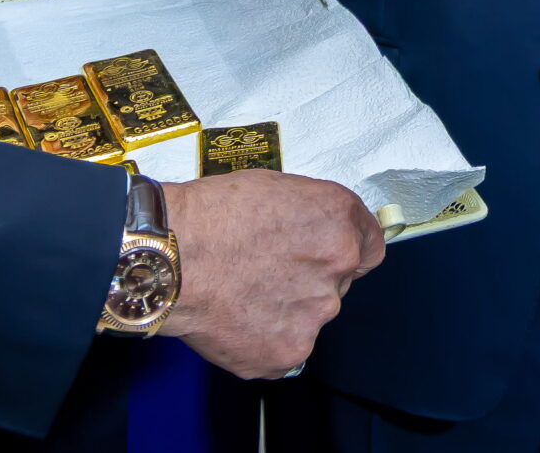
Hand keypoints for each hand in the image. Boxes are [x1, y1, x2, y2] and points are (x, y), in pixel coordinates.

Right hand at [161, 170, 385, 378]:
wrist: (169, 258)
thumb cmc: (210, 215)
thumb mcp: (275, 188)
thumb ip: (311, 215)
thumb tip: (317, 232)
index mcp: (339, 222)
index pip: (371, 248)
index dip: (347, 250)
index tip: (325, 253)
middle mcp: (337, 268)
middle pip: (337, 283)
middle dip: (308, 278)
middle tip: (265, 270)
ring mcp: (314, 315)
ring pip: (309, 316)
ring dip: (286, 309)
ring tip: (242, 293)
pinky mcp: (287, 352)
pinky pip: (284, 347)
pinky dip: (263, 337)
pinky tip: (235, 317)